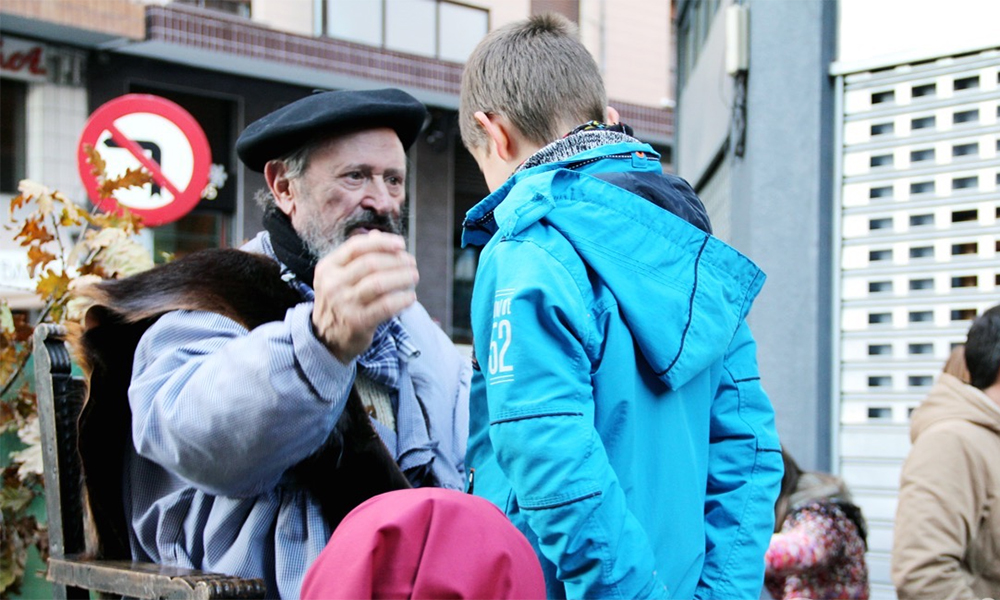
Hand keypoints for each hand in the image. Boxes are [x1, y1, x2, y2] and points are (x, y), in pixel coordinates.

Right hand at [311, 231, 417, 362]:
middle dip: (397, 261)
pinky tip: (410, 297)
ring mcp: (344, 304)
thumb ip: (357, 257)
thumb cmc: (339, 302)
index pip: (357, 246)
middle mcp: (333, 284)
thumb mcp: (340, 277)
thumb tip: (378, 235)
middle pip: (371, 263)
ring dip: (402, 277)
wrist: (326, 339)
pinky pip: (386, 306)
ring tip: (414, 277)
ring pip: (380, 283)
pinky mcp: (357, 322)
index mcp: (328, 267)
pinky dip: (402, 299)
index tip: (401, 244)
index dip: (382, 242)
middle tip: (411, 263)